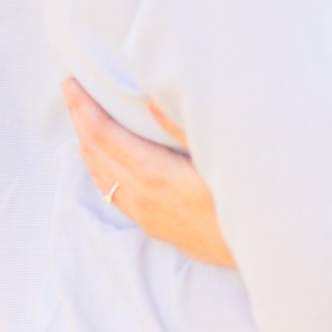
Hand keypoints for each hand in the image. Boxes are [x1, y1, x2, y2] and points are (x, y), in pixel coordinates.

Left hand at [60, 78, 236, 268]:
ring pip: (100, 174)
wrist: (262, 249)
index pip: (104, 135)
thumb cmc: (245, 199)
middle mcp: (142, 196)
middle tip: (69, 89)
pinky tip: (101, 160)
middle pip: (94, 152)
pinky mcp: (152, 225)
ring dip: (86, 142)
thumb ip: (182, 128)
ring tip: (81, 116)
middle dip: (79, 117)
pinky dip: (99, 167)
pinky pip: (112, 191)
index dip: (84, 108)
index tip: (70, 83)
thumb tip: (151, 98)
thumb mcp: (218, 159)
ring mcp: (144, 213)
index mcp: (154, 175)